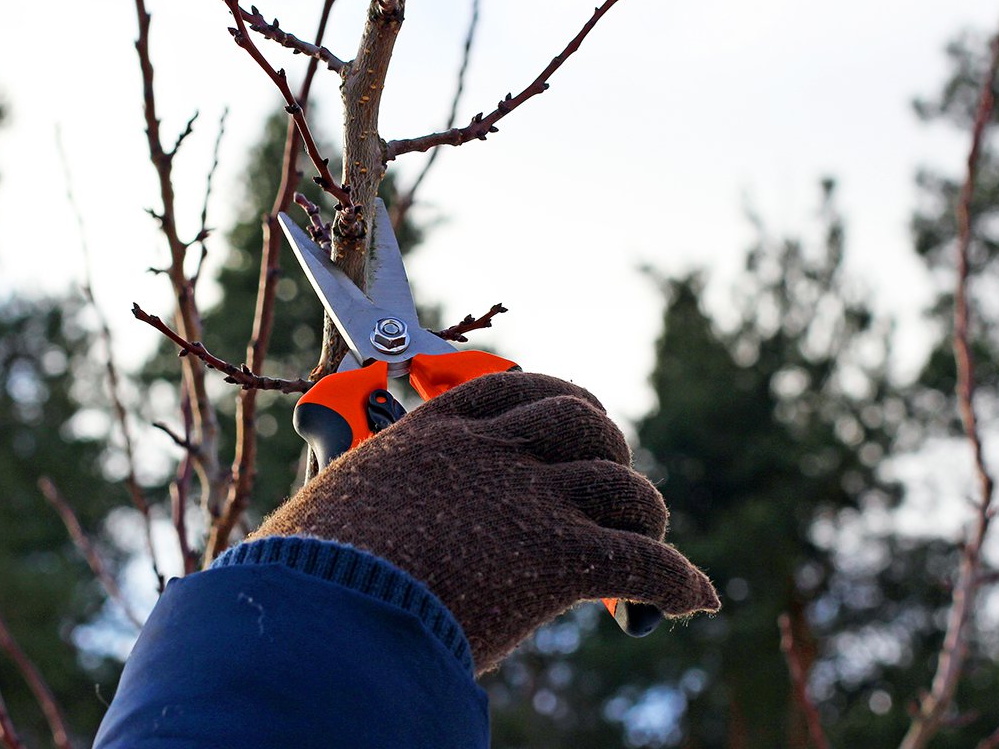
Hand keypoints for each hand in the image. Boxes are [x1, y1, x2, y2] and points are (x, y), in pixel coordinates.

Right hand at [253, 372, 718, 672]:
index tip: (579, 425)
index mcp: (436, 432)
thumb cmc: (307, 572)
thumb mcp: (335, 508)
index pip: (519, 390)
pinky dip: (678, 583)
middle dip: (610, 453)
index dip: (563, 404)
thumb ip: (373, 502)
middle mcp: (491, 451)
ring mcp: (530, 499)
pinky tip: (691, 601)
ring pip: (624, 488)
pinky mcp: (560, 558)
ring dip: (647, 517)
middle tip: (613, 490)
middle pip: (585, 424)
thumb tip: (360, 537)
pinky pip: (647, 564)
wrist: (320, 609)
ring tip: (652, 544)